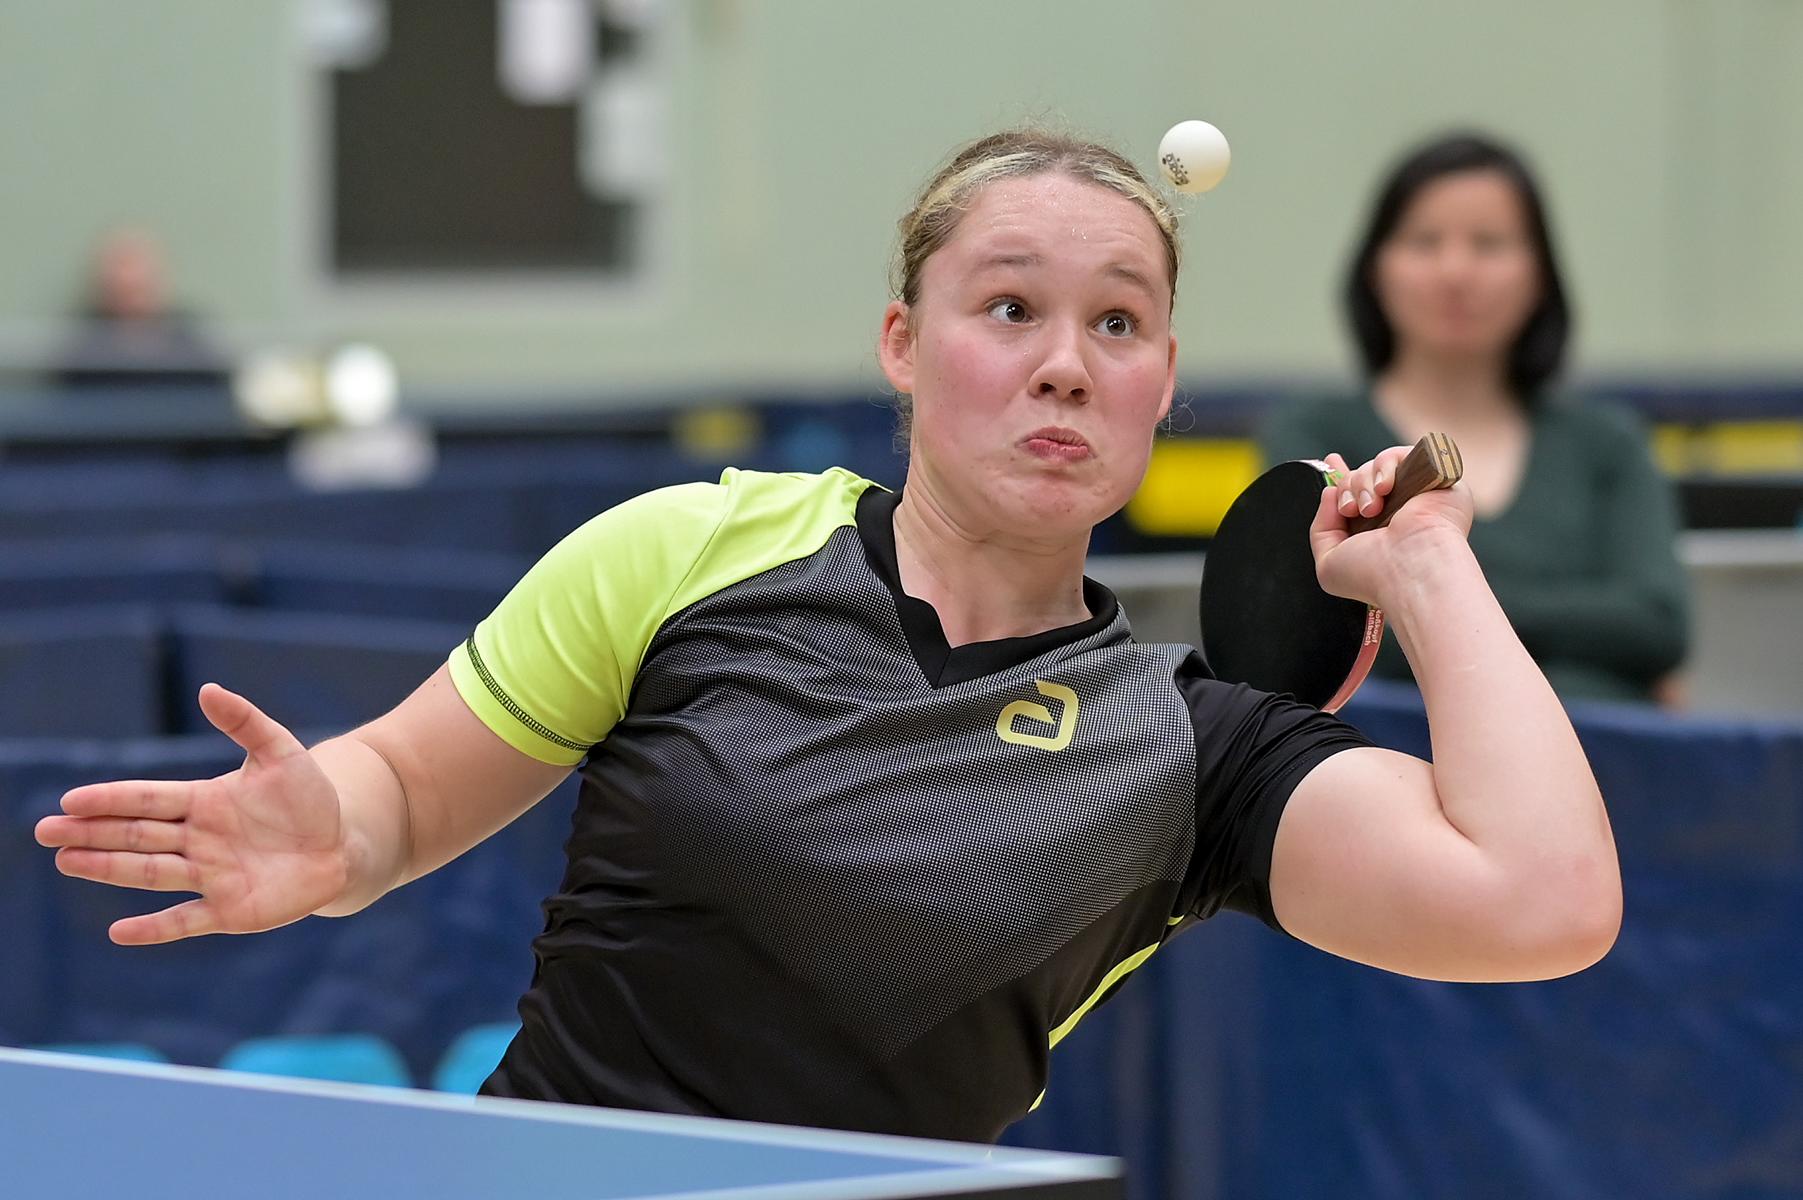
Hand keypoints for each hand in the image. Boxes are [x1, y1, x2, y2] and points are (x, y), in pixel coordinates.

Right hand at [34, 684, 349, 945]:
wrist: (342, 845)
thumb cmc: (309, 798)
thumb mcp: (281, 752)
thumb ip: (245, 722)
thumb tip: (207, 688)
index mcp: (203, 801)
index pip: (147, 799)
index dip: (110, 800)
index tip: (71, 800)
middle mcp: (198, 840)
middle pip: (136, 835)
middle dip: (92, 833)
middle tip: (46, 832)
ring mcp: (210, 876)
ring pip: (150, 872)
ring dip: (108, 868)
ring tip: (67, 862)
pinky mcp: (230, 911)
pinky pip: (185, 921)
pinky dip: (154, 928)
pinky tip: (118, 932)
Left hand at [1309, 448, 1474, 607]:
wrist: (1412, 569)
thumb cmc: (1374, 574)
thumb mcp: (1329, 562)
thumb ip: (1321, 528)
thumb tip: (1330, 491)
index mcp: (1377, 528)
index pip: (1358, 493)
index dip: (1342, 477)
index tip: (1331, 460)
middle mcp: (1399, 511)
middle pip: (1361, 476)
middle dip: (1347, 488)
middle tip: (1351, 510)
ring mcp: (1419, 493)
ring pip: (1378, 464)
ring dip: (1363, 482)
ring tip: (1370, 508)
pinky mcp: (1437, 477)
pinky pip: (1403, 453)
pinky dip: (1385, 465)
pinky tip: (1384, 488)